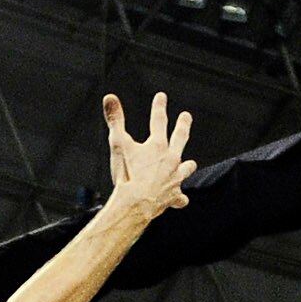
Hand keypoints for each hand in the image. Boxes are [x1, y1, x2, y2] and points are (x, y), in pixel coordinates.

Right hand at [103, 91, 196, 220]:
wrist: (136, 205)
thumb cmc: (127, 176)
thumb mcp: (118, 144)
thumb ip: (115, 120)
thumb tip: (110, 97)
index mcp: (157, 146)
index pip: (158, 120)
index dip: (159, 107)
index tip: (161, 97)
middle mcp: (170, 159)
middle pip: (180, 138)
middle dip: (183, 126)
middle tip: (186, 117)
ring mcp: (174, 178)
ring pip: (186, 169)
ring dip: (187, 166)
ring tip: (191, 164)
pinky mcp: (173, 196)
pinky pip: (179, 198)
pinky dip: (179, 199)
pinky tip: (181, 200)